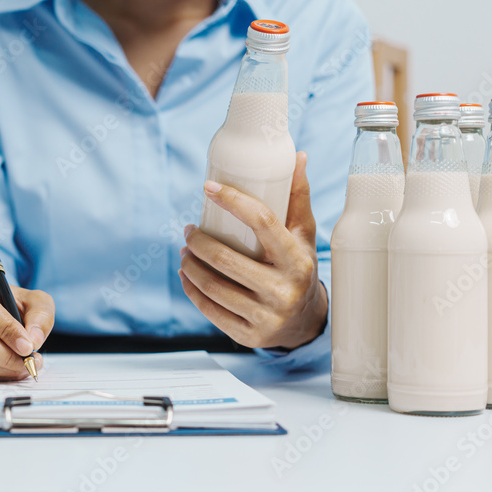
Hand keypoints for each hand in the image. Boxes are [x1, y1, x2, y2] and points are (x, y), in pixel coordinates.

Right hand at [0, 272, 53, 380]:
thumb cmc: (13, 305)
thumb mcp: (35, 301)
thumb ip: (40, 315)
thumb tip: (33, 340)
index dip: (5, 329)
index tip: (27, 347)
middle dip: (4, 355)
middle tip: (27, 362)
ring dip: (0, 368)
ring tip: (23, 366)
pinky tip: (8, 370)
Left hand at [179, 152, 327, 350]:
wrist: (305, 321)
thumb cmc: (298, 266)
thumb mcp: (303, 235)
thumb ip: (297, 197)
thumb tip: (297, 156)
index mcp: (298, 259)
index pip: (264, 222)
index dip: (234, 201)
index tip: (209, 187)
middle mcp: (284, 290)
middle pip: (226, 259)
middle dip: (199, 241)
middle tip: (188, 230)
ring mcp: (266, 316)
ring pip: (213, 286)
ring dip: (190, 265)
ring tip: (186, 251)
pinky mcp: (249, 335)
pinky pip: (210, 310)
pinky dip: (191, 290)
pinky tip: (186, 275)